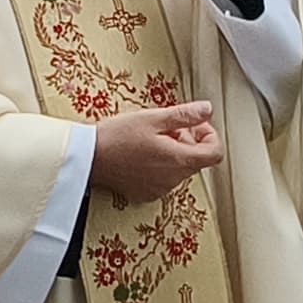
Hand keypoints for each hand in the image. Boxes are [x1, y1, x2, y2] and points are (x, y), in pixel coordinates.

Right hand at [88, 101, 221, 202]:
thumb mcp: (153, 118)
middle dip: (188, 140)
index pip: (215, 153)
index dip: (209, 135)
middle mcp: (173, 179)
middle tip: (166, 126)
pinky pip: (164, 178)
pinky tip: (142, 153)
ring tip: (150, 138)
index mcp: (179, 160)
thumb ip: (184, 115)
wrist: (88, 158)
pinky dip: (160, 165)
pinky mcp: (146, 193)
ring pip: (180, 168)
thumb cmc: (117, 136)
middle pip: (196, 159)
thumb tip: (206, 110)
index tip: (195, 125)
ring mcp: (160, 188)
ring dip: (174, 151)